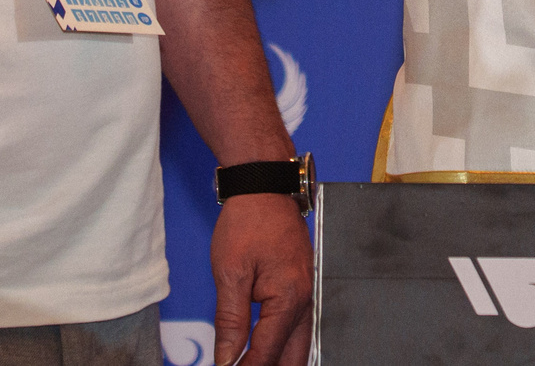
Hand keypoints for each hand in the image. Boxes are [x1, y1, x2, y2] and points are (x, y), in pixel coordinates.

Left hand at [213, 193, 313, 365]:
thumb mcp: (230, 273)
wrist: (264, 186)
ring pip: (301, 343)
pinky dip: (286, 345)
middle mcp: (305, 298)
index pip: (268, 352)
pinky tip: (273, 352)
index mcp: (289, 298)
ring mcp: (307, 290)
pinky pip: (299, 326)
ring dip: (281, 361)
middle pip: (295, 355)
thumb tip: (228, 357)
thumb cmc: (248, 221)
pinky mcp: (302, 284)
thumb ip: (231, 321)